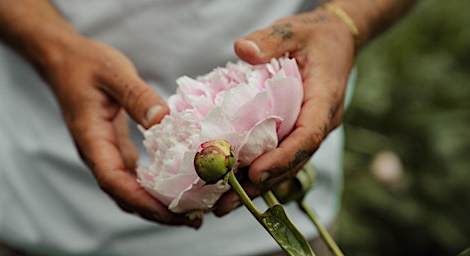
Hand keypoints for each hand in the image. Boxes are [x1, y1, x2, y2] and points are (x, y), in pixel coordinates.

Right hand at [42, 35, 200, 227]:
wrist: (65, 61)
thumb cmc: (86, 65)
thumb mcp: (113, 73)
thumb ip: (136, 96)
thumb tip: (163, 121)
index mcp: (92, 139)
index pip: (113, 180)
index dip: (141, 201)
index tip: (172, 212)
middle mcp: (98, 153)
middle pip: (124, 196)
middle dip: (157, 212)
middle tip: (193, 219)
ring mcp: (106, 153)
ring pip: (130, 191)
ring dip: (157, 205)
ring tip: (191, 211)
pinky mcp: (116, 148)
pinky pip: (135, 177)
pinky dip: (155, 188)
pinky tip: (177, 188)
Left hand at [214, 8, 354, 215]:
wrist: (334, 42)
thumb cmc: (315, 36)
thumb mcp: (295, 30)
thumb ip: (271, 40)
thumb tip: (243, 50)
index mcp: (324, 101)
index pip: (307, 136)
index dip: (283, 158)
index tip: (255, 174)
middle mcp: (319, 123)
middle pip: (292, 161)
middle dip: (260, 184)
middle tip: (226, 203)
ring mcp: (308, 130)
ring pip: (284, 165)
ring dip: (255, 186)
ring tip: (221, 205)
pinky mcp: (295, 131)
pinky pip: (278, 156)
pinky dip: (256, 171)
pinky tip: (229, 184)